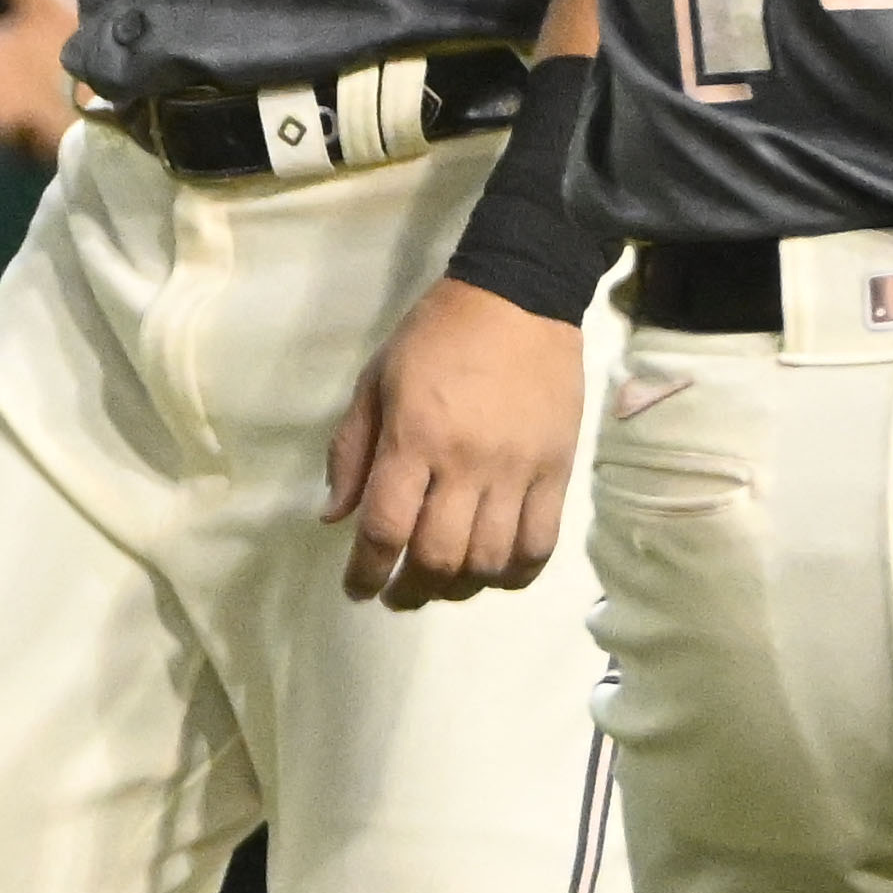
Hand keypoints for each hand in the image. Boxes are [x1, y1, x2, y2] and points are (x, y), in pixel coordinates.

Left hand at [326, 278, 582, 609]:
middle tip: (396, 594)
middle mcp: (466, 463)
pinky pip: (539, 544)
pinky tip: (494, 574)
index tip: (358, 589)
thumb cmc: (436, 336)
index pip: (385, 529)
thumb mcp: (375, 380)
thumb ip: (351, 451)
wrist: (520, 298)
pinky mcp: (557, 472)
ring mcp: (517, 471)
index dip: (366, 572)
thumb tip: (335, 518)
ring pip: (488, 561)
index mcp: (413, 438)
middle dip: (409, 590)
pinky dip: (514, 574)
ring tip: (441, 584)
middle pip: (437, 556)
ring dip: (458, 588)